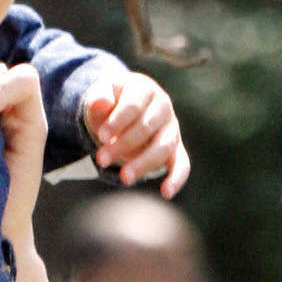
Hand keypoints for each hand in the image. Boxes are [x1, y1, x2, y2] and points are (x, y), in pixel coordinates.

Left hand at [83, 73, 189, 196]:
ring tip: (124, 178)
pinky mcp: (176, 148)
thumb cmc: (111, 101)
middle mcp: (163, 106)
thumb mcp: (100, 95)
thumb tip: (102, 102)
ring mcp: (172, 128)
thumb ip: (99, 98)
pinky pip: (182, 163)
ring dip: (143, 163)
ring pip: (163, 147)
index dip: (118, 121)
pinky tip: (166, 193)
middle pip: (146, 128)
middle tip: (101, 159)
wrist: (122, 106)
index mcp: (144, 89)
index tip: (101, 137)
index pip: (134, 105)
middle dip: (123, 145)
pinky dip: (177, 178)